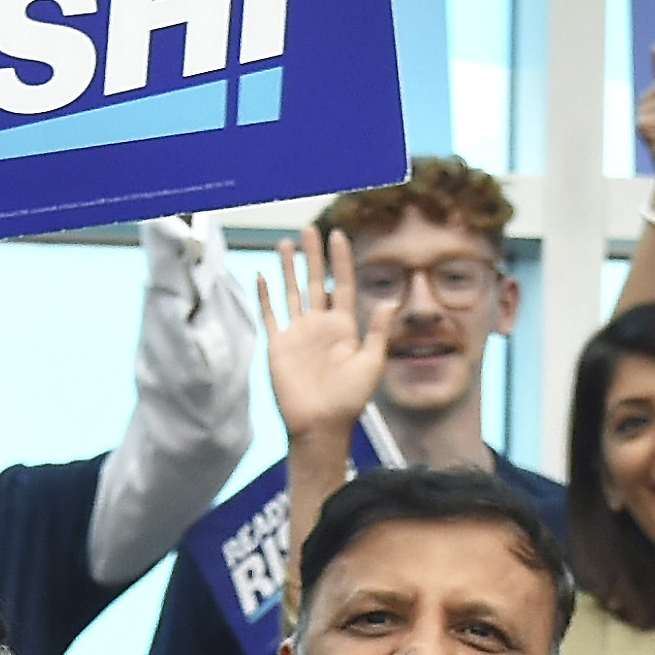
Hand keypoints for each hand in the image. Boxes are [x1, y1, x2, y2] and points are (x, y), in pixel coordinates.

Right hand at [260, 226, 390, 445]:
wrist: (320, 425)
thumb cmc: (349, 400)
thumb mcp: (372, 363)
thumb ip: (377, 330)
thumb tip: (391, 300)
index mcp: (344, 327)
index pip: (343, 285)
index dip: (341, 260)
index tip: (338, 235)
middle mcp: (320, 326)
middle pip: (316, 281)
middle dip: (313, 255)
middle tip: (310, 229)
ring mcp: (298, 334)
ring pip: (292, 292)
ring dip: (289, 268)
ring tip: (286, 244)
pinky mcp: (278, 345)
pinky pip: (270, 314)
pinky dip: (265, 296)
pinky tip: (262, 277)